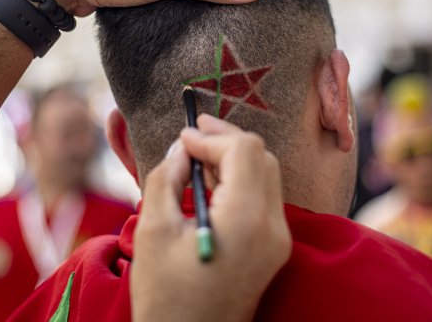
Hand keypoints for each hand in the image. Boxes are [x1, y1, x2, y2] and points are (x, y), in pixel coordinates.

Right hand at [131, 114, 291, 321]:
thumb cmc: (165, 296)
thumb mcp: (154, 231)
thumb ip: (167, 178)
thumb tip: (181, 150)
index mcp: (246, 219)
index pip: (244, 151)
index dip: (213, 137)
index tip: (182, 138)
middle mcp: (272, 227)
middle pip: (262, 158)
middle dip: (227, 140)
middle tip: (192, 135)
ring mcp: (278, 240)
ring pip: (266, 175)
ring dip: (234, 158)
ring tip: (197, 157)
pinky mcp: (273, 249)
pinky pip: (264, 198)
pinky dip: (241, 181)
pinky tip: (212, 183)